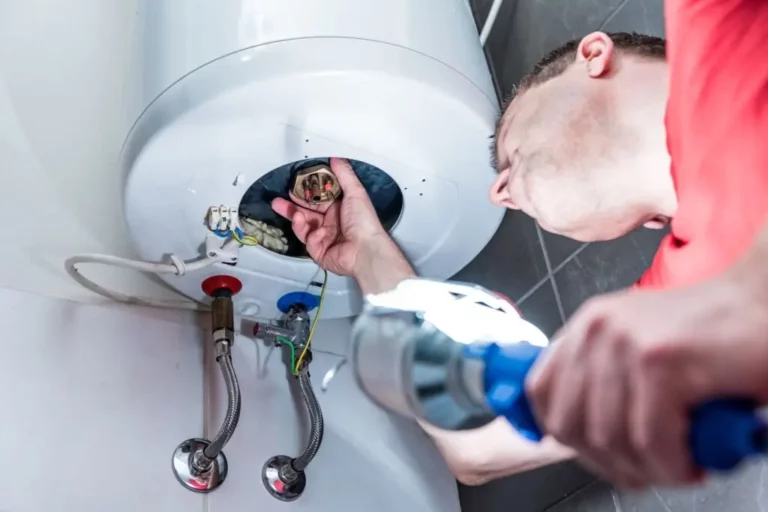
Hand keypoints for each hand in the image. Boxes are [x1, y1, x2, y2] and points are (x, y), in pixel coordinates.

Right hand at [272, 158, 394, 277]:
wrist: (365, 250)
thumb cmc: (364, 222)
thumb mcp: (355, 192)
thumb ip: (344, 174)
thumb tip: (336, 158)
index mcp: (341, 209)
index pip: (319, 198)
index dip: (307, 192)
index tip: (295, 184)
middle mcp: (332, 223)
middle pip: (307, 211)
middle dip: (292, 204)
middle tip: (279, 198)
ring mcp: (324, 237)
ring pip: (303, 224)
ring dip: (292, 214)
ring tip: (280, 205)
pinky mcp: (318, 250)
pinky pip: (305, 237)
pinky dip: (301, 228)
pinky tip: (299, 220)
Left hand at [525, 274, 767, 488]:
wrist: (765, 303)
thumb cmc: (711, 336)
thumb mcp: (639, 348)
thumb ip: (604, 378)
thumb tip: (575, 434)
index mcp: (586, 327)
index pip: (540, 392)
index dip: (562, 434)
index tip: (595, 454)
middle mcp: (597, 330)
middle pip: (570, 426)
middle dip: (609, 463)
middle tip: (646, 471)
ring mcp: (626, 344)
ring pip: (611, 439)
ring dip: (647, 469)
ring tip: (677, 467)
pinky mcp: (661, 362)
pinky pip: (650, 441)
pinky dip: (673, 466)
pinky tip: (693, 462)